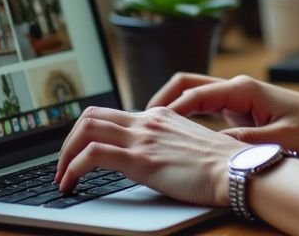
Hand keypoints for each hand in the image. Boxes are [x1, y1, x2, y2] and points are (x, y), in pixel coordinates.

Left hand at [54, 105, 245, 205]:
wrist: (237, 170)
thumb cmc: (223, 166)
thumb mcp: (191, 146)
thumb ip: (169, 145)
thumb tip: (157, 159)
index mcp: (160, 116)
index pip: (112, 114)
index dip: (89, 133)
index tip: (80, 153)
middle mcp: (148, 121)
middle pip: (91, 115)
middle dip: (69, 141)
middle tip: (64, 165)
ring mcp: (143, 138)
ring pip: (85, 130)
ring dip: (65, 154)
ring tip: (62, 177)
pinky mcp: (140, 159)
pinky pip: (91, 156)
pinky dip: (72, 169)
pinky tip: (70, 184)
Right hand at [149, 73, 298, 155]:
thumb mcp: (280, 139)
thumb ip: (246, 142)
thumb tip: (214, 147)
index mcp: (243, 89)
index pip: (195, 93)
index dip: (171, 109)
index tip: (151, 123)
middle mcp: (236, 87)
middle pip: (188, 84)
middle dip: (163, 99)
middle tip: (142, 121)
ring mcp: (237, 96)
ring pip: (194, 94)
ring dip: (173, 106)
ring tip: (152, 128)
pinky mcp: (239, 109)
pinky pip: (204, 107)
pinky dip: (187, 116)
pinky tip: (177, 134)